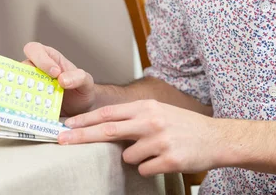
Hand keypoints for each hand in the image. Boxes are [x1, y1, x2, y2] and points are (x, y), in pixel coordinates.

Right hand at [23, 42, 95, 116]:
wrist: (82, 109)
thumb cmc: (82, 89)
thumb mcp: (86, 81)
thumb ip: (78, 77)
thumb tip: (62, 79)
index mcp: (49, 58)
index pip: (36, 50)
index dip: (41, 59)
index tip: (55, 73)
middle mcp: (37, 70)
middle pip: (22, 67)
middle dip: (29, 77)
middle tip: (43, 89)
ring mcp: (32, 87)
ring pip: (19, 86)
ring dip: (26, 94)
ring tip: (39, 104)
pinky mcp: (31, 102)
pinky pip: (23, 103)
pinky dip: (27, 107)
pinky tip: (36, 113)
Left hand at [59, 99, 218, 175]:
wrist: (215, 137)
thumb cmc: (183, 125)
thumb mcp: (158, 112)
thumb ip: (135, 117)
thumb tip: (106, 126)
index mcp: (146, 107)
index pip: (109, 113)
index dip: (86, 120)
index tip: (67, 125)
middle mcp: (151, 121)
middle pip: (108, 130)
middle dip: (81, 136)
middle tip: (60, 141)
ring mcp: (159, 141)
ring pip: (128, 157)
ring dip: (135, 158)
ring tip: (155, 150)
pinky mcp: (168, 160)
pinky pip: (145, 170)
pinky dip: (150, 168)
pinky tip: (165, 159)